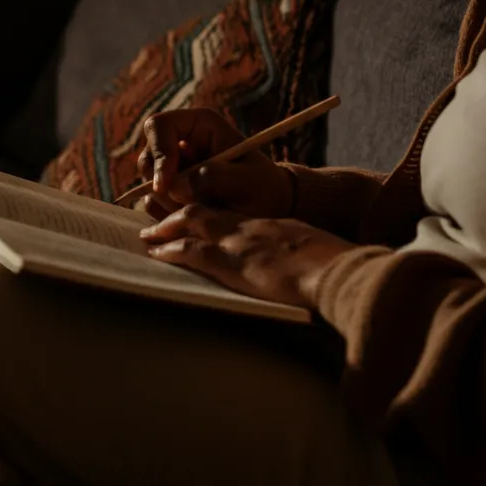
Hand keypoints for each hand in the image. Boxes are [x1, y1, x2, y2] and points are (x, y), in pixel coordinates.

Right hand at [137, 108, 293, 219]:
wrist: (270, 211)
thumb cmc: (265, 188)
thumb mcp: (247, 180)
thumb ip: (213, 177)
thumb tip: (176, 186)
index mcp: (198, 124)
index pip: (159, 126)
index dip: (158, 152)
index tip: (166, 183)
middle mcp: (179, 142)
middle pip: (147, 157)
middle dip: (162, 185)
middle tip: (187, 206)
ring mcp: (171, 168)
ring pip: (147, 183)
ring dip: (168, 203)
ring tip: (202, 212)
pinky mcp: (168, 192)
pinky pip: (152, 204)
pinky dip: (168, 216)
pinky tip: (195, 218)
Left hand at [140, 204, 356, 308]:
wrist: (337, 273)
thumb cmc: (338, 269)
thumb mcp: (319, 256)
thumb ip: (304, 258)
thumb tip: (309, 272)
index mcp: (272, 226)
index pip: (232, 217)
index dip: (210, 218)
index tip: (194, 221)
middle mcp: (250, 227)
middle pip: (205, 212)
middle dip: (178, 216)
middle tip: (156, 222)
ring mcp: (239, 241)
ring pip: (191, 224)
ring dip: (166, 230)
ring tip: (146, 236)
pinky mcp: (230, 262)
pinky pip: (191, 251)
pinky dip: (170, 250)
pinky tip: (156, 254)